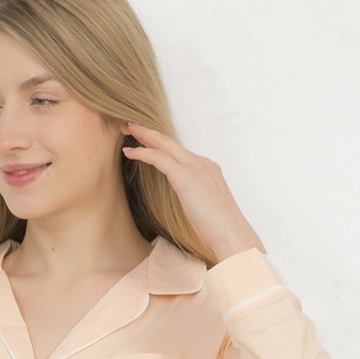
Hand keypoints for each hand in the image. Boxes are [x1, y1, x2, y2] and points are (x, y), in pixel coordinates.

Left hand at [118, 119, 262, 262]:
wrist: (230, 233)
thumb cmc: (219, 229)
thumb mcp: (206, 209)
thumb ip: (195, 199)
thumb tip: (186, 206)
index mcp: (208, 170)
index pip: (181, 153)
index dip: (164, 146)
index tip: (151, 143)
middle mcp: (202, 163)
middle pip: (171, 142)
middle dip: (152, 133)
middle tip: (134, 125)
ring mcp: (194, 167)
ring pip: (164, 145)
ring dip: (145, 136)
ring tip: (128, 130)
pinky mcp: (185, 176)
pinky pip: (159, 158)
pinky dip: (143, 153)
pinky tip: (130, 152)